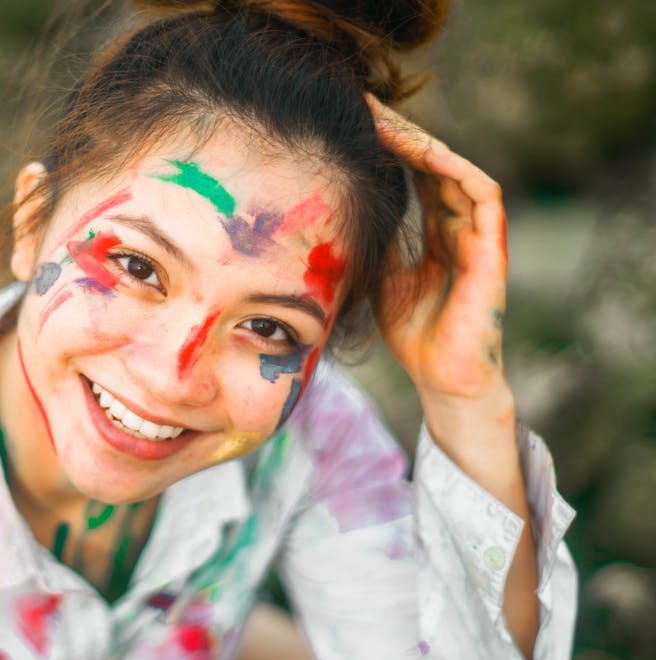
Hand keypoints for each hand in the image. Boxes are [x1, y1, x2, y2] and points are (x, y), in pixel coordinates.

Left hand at [366, 94, 510, 408]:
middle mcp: (459, 226)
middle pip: (434, 165)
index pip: (416, 176)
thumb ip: (376, 243)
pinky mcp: (492, 248)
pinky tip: (428, 153)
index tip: (354, 124)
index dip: (390, 148)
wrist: (442, 377)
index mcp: (437, 232)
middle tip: (366, 107)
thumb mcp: (382, 278)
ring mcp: (478, 234)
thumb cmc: (414, 334)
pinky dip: (457, 170)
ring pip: (457, 171)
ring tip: (388, 124)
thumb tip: (343, 213)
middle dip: (401, 135)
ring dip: (424, 145)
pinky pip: (482, 195)